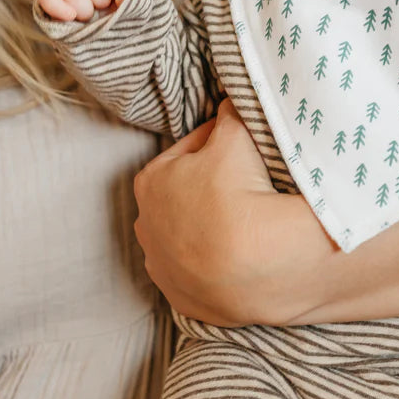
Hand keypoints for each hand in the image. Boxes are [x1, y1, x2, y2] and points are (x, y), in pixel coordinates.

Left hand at [133, 99, 303, 325]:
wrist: (252, 266)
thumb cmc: (236, 193)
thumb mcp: (234, 137)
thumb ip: (229, 114)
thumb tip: (231, 98)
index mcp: (151, 181)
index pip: (190, 150)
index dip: (218, 143)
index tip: (243, 144)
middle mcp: (146, 225)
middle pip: (186, 195)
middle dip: (210, 187)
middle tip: (248, 181)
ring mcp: (163, 267)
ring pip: (189, 236)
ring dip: (210, 228)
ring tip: (247, 221)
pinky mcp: (183, 299)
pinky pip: (201, 273)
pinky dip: (216, 264)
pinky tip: (240, 255)